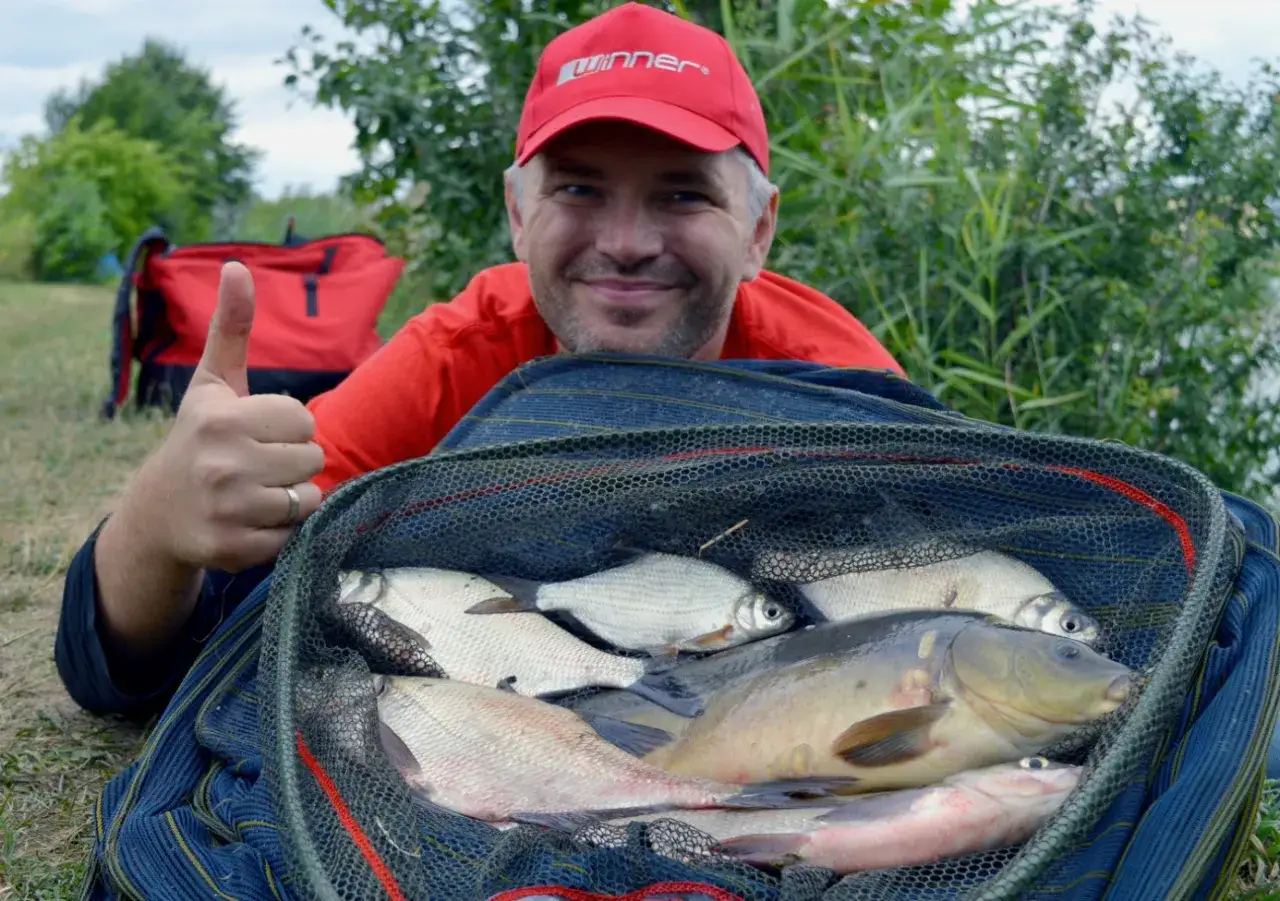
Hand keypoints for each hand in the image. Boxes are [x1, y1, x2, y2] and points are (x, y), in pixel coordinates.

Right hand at [135, 261, 324, 571]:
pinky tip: (252, 521)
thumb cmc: (198, 438)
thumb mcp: (213, 383)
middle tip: (259, 466)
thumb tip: (238, 266)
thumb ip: (232, 327)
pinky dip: (283, 532)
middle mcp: (222, 465)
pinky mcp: (234, 549)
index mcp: (222, 420)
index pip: (305, 421)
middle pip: (313, 459)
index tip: (260, 434)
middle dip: (294, 463)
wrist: (158, 513)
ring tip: (258, 492)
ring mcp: (227, 510)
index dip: (290, 428)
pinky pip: (294, 536)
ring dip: (293, 497)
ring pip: (309, 499)